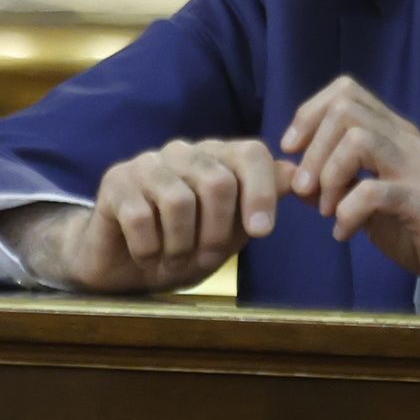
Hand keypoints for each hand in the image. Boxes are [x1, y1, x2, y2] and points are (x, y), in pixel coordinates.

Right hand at [12, 138, 289, 293]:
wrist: (127, 267)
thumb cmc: (184, 245)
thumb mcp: (232, 230)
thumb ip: (264, 203)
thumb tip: (304, 184)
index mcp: (216, 157)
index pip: (251, 152)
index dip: (261, 192)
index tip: (261, 231)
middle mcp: (183, 151)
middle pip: (217, 181)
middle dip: (217, 232)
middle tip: (205, 257)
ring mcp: (146, 163)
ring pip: (179, 201)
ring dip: (181, 245)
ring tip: (174, 258)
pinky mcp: (115, 181)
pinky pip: (141, 218)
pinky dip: (150, 249)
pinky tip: (147, 254)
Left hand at [277, 75, 419, 297]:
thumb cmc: (419, 227)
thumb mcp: (369, 200)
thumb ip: (332, 183)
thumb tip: (291, 177)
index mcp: (393, 133)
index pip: (346, 91)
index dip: (310, 113)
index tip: (291, 149)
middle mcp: (406, 141)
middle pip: (345, 110)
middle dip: (312, 148)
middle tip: (303, 187)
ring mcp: (417, 168)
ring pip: (358, 139)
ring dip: (328, 176)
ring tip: (325, 209)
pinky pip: (373, 191)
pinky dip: (347, 212)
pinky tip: (344, 232)